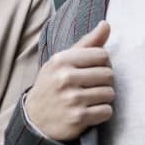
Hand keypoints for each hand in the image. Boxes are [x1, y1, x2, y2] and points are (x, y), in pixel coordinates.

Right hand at [25, 20, 113, 141]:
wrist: (35, 119)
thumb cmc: (52, 85)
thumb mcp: (61, 62)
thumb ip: (86, 43)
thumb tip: (106, 24)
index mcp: (61, 60)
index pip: (102, 55)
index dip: (103, 63)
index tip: (93, 70)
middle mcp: (65, 78)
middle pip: (108, 74)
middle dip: (104, 81)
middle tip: (92, 86)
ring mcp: (72, 98)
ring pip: (110, 93)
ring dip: (104, 97)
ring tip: (90, 98)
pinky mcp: (78, 117)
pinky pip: (107, 111)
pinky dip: (102, 112)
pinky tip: (90, 111)